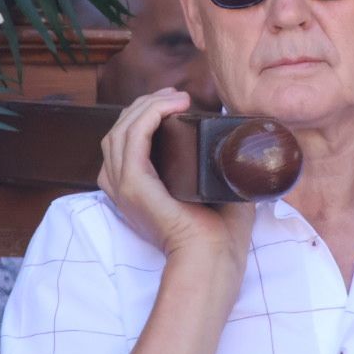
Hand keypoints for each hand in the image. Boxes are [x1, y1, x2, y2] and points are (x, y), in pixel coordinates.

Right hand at [97, 88, 254, 270]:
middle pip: (120, 129)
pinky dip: (149, 114)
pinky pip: (132, 137)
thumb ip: (215, 163)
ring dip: (148, 105)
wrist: (217, 258)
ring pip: (122, 129)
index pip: (126, 140)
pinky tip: (173, 105)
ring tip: (176, 98)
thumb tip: (233, 134)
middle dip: (146, 104)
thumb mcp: (213, 187)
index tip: (176, 101)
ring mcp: (124, 186)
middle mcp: (123, 186)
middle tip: (177, 96)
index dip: (145, 113)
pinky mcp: (133, 186)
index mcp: (137, 187)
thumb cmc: (220, 231)